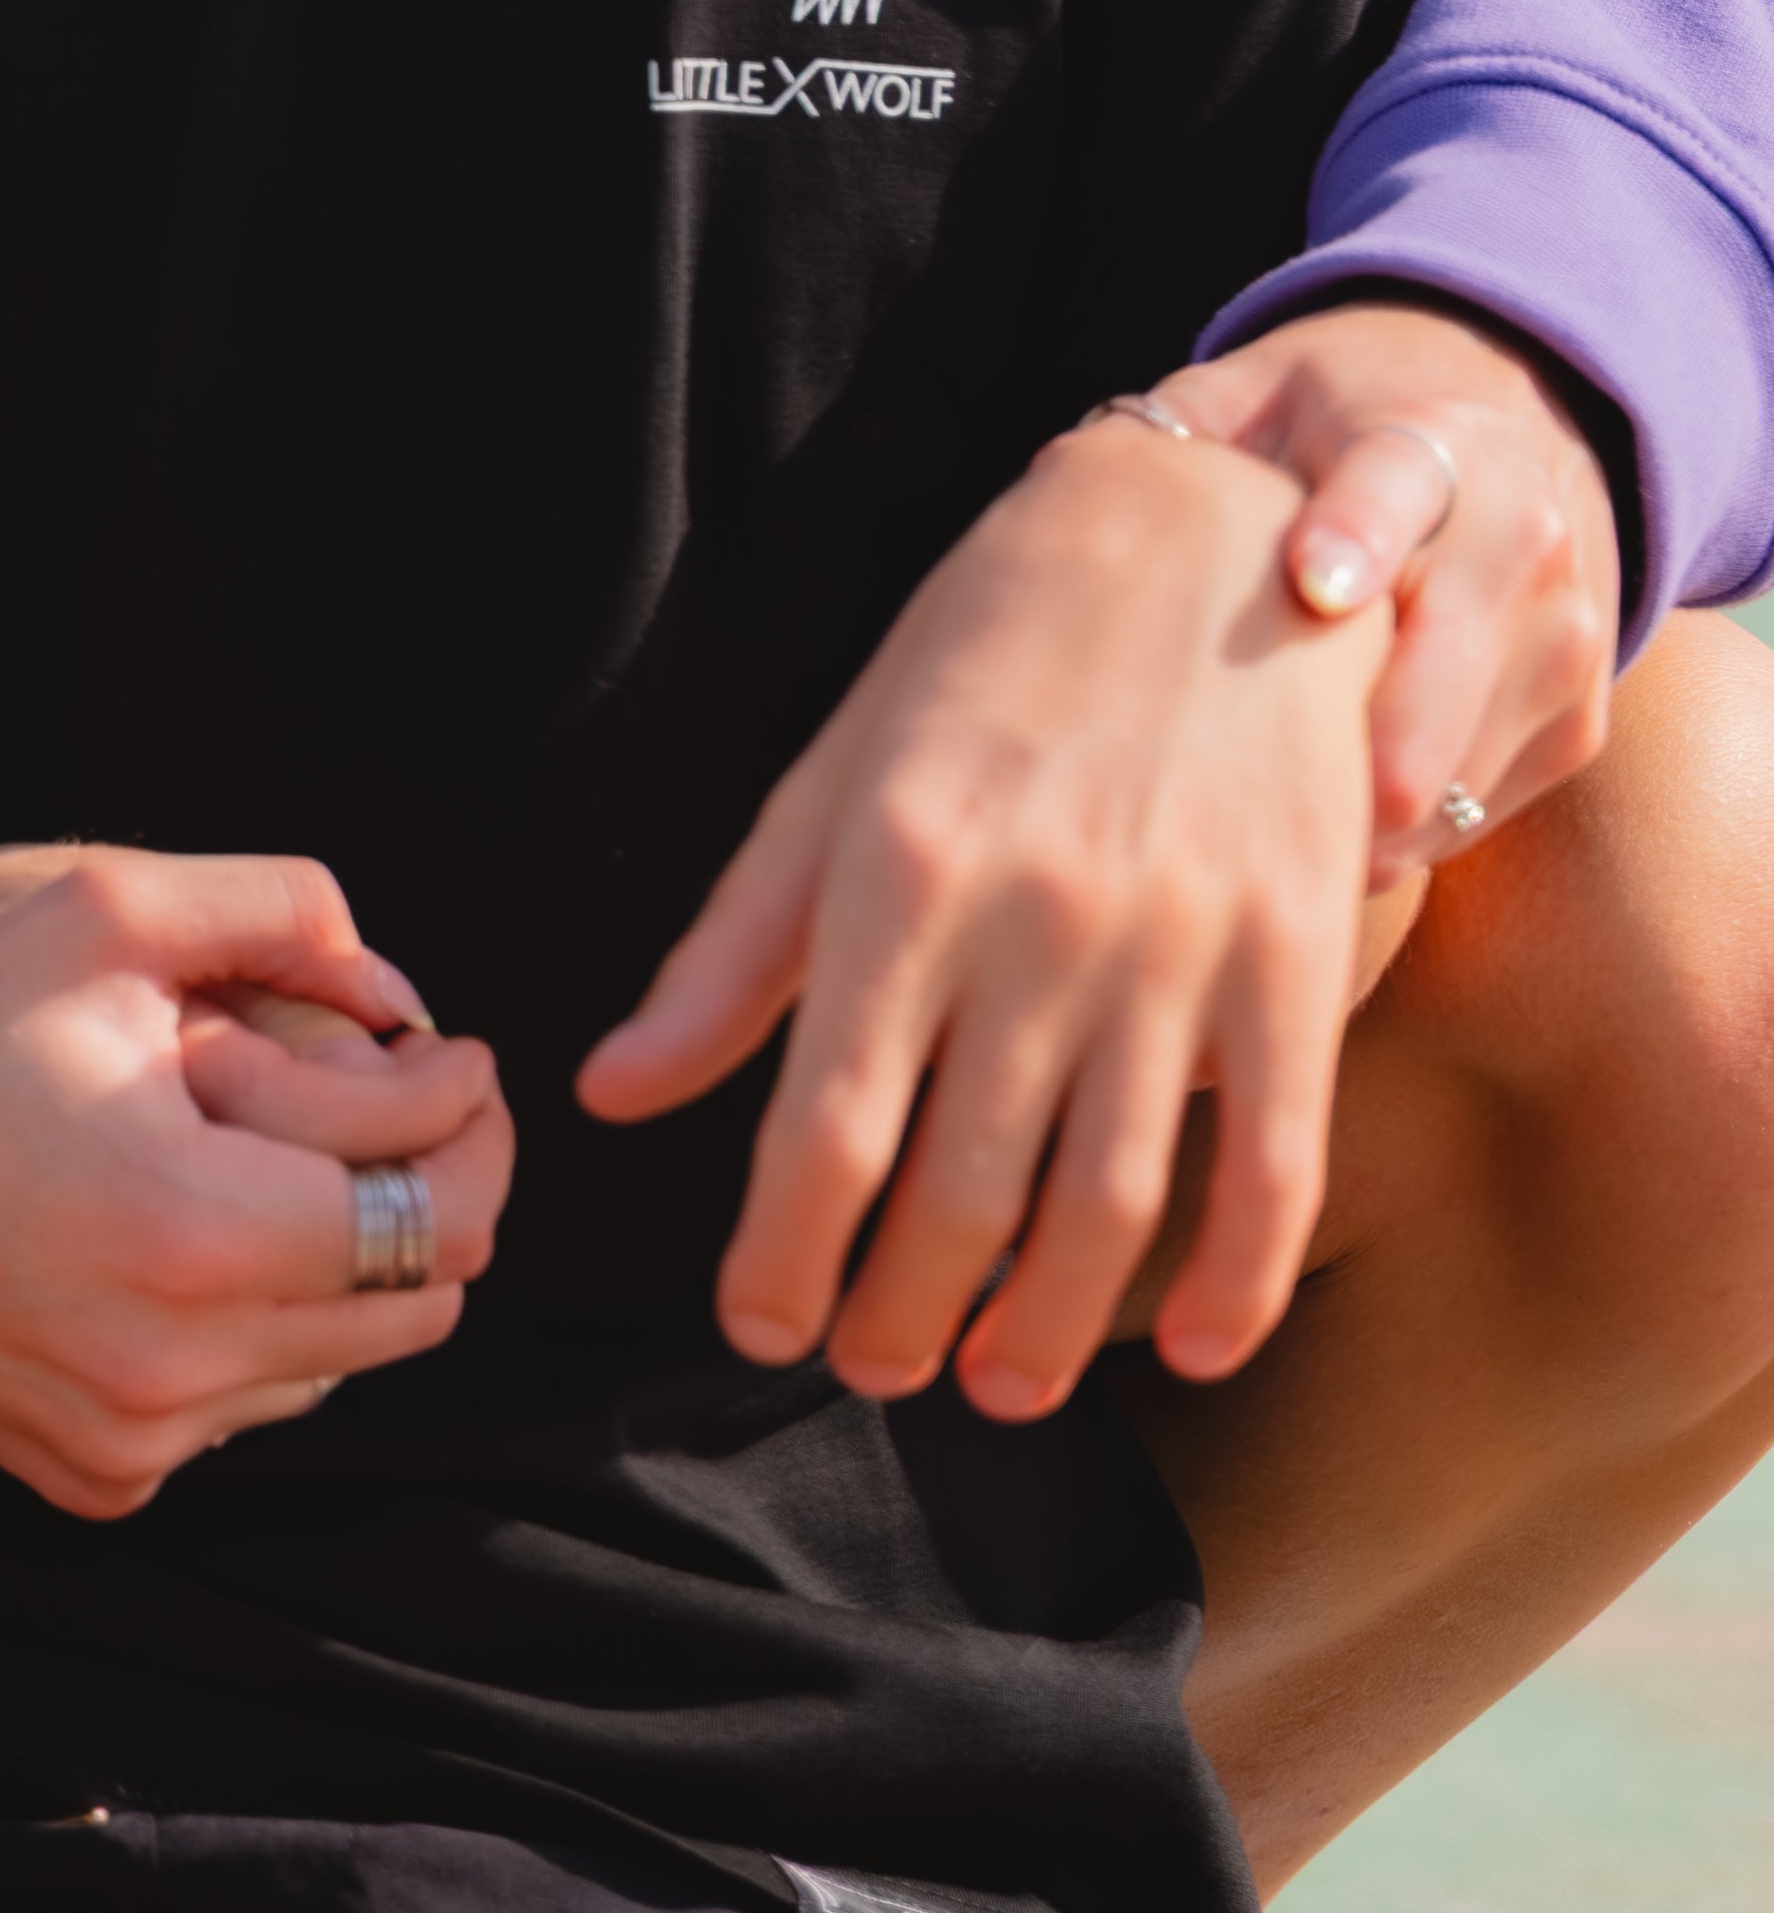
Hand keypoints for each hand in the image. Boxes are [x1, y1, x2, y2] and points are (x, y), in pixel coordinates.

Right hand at [0, 848, 512, 1516]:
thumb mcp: (100, 913)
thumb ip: (275, 906)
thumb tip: (396, 980)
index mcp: (197, 1231)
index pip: (437, 1214)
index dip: (473, 1120)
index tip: (455, 1058)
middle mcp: (179, 1367)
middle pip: (414, 1304)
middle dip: (433, 1191)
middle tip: (410, 1106)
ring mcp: (138, 1439)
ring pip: (336, 1362)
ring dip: (338, 1264)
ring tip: (271, 1165)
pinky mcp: (99, 1477)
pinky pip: (240, 1411)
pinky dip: (250, 1331)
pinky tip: (187, 1244)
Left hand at [579, 418, 1375, 1423]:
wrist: (1206, 531)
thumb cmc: (985, 653)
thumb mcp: (835, 776)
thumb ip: (730, 949)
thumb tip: (614, 1094)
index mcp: (897, 868)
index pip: (823, 1126)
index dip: (787, 1257)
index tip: (760, 1324)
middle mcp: (1034, 917)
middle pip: (960, 1192)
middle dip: (902, 1314)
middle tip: (874, 1367)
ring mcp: (1177, 940)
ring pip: (1108, 1203)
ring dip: (1047, 1329)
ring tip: (997, 1381)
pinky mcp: (1297, 949)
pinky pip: (1276, 1157)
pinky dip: (1236, 1278)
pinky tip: (1191, 1347)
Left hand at [1179, 297, 1619, 875]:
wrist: (1523, 414)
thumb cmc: (1347, 413)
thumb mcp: (1265, 384)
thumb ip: (1180, 432)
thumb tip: (1064, 496)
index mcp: (1426, 439)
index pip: (1393, 491)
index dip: (1355, 540)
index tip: (1312, 589)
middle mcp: (1519, 539)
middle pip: (1432, 684)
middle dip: (1324, 755)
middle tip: (1198, 798)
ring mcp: (1561, 641)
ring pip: (1446, 778)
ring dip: (1342, 812)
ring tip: (1233, 816)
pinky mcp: (1578, 720)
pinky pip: (1473, 814)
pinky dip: (1390, 827)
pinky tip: (1313, 804)